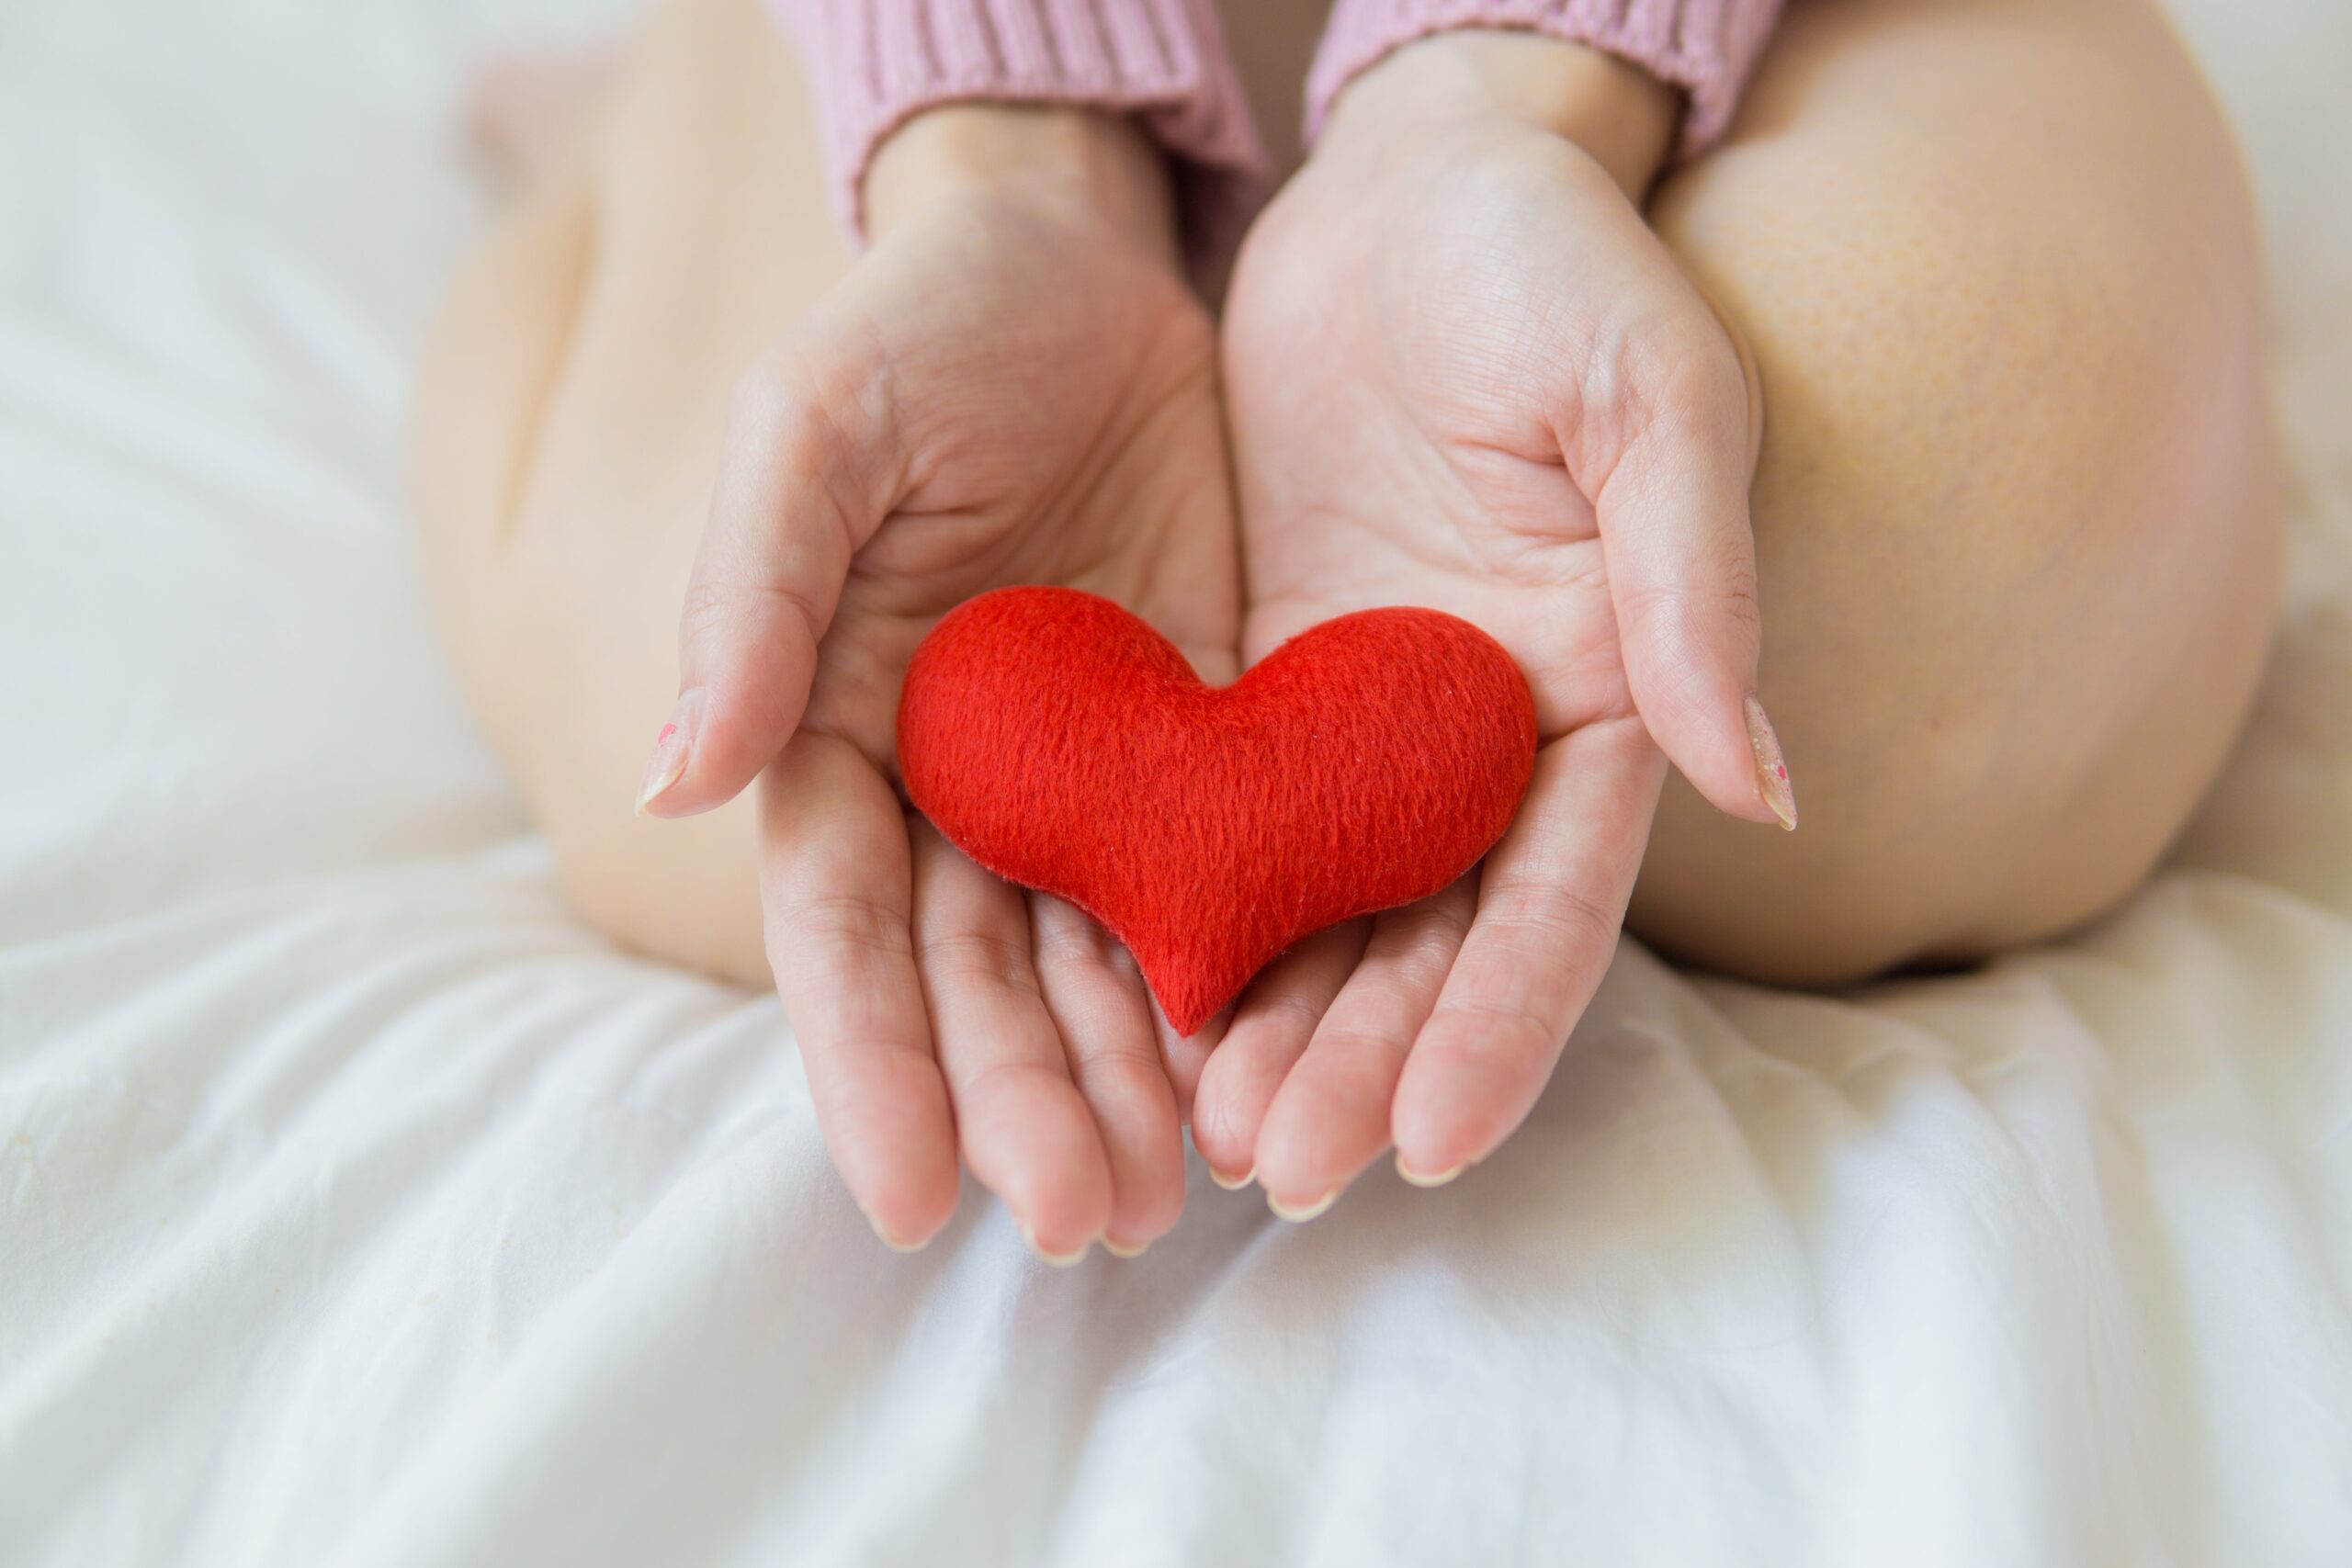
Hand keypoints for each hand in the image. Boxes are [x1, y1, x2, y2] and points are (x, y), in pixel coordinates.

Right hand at [641, 106, 1239, 1258]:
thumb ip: (753, 597)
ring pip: (1092, 963)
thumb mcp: (813, 431)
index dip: (870, 1065)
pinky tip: (1258, 1070)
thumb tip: (675, 779)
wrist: (1079, 263)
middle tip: (1083, 1222)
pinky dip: (1228, 980)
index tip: (916, 1200)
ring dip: (1123, 1084)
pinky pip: (1212, 882)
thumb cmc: (919, 331)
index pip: (842, 929)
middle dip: (1020, 1103)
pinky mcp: (1199, 745)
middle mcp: (952, 784)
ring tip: (1170, 1199)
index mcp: (836, 731)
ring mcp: (1080, 776)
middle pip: (975, 979)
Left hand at [1198, 33, 1792, 1211]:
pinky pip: (1226, 825)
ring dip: (1272, 1029)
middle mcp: (1486, 742)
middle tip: (1279, 1170)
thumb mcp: (1648, 397)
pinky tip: (1137, 1007)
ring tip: (1204, 1139)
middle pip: (1429, 940)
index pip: (1557, 898)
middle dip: (1362, 1061)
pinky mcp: (1267, 689)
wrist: (1408, 188)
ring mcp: (1372, 726)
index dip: (1500, 1023)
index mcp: (1602, 697)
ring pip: (1325, 913)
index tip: (1433, 1143)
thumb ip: (1695, 583)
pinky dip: (1193, 917)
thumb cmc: (1554, 264)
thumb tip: (1763, 786)